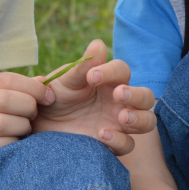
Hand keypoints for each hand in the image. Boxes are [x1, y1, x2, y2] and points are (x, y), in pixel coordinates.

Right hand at [0, 72, 52, 182]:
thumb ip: (15, 90)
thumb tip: (44, 81)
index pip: (6, 79)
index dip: (32, 86)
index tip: (49, 97)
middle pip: (4, 99)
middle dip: (28, 106)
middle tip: (34, 115)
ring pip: (1, 123)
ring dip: (22, 126)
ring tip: (25, 129)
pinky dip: (12, 144)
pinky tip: (15, 144)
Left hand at [31, 40, 156, 155]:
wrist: (41, 125)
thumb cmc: (55, 97)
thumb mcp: (64, 81)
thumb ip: (82, 67)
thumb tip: (98, 44)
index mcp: (109, 81)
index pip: (122, 71)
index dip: (111, 71)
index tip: (92, 77)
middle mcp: (119, 102)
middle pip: (147, 97)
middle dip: (137, 95)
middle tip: (119, 95)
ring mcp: (119, 124)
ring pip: (147, 121)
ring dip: (139, 118)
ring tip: (122, 117)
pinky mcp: (113, 145)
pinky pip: (128, 145)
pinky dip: (120, 140)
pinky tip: (102, 134)